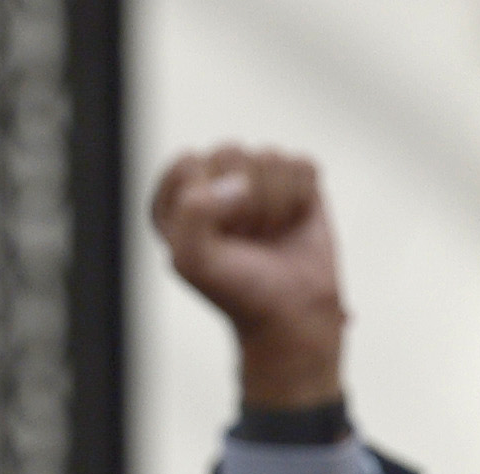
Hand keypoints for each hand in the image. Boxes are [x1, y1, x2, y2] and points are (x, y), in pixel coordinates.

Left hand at [152, 144, 344, 410]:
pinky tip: (293, 223)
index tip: (217, 238)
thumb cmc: (240, 291)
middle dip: (246, 203)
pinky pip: (302, 166)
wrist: (292, 315)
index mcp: (177, 198)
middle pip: (230, 152)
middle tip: (247, 240)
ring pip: (269, 157)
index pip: (188, 164)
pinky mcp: (296, 181)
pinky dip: (302, 199)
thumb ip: (192, 213)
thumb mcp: (193, 261)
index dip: (207, 201)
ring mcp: (258, 178)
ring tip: (269, 236)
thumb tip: (238, 183)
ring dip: (275, 205)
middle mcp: (215, 182)